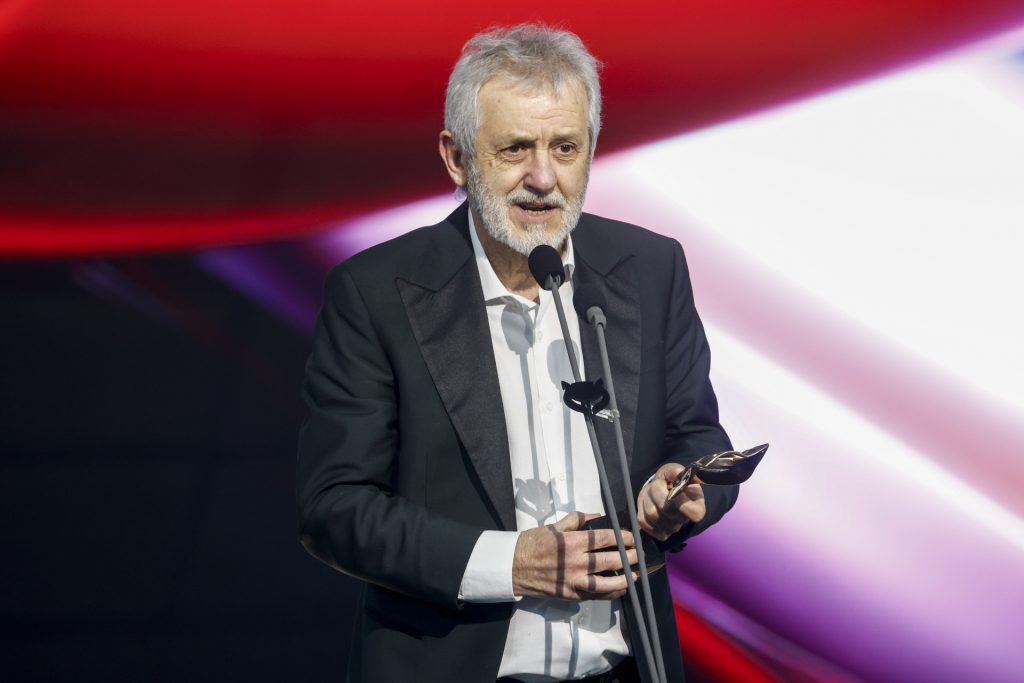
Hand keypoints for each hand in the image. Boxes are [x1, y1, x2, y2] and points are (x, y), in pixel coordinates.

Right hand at [512, 511, 637, 600]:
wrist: (513, 568)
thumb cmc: (532, 543)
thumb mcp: (553, 526)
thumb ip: (576, 520)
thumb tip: (596, 515)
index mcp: (572, 542)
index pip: (605, 539)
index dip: (623, 537)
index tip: (632, 537)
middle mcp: (576, 562)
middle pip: (611, 560)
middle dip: (629, 557)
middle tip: (639, 554)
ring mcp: (574, 581)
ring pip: (607, 583)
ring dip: (625, 578)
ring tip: (636, 574)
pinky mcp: (572, 595)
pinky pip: (596, 595)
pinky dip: (611, 593)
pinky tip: (621, 588)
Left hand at [637, 463, 705, 540]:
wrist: (661, 490)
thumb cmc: (671, 481)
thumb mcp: (673, 471)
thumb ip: (674, 471)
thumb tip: (677, 473)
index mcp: (697, 507)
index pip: (694, 514)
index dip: (681, 502)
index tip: (674, 488)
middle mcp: (684, 521)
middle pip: (666, 510)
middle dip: (657, 492)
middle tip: (658, 483)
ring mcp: (671, 529)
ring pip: (652, 514)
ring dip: (647, 498)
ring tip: (652, 492)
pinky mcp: (658, 533)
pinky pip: (643, 521)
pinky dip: (641, 508)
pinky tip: (648, 502)